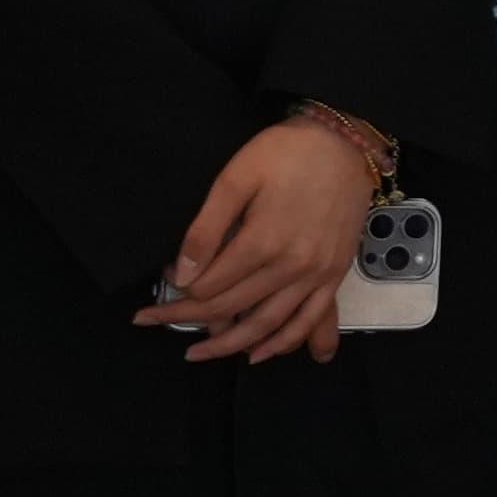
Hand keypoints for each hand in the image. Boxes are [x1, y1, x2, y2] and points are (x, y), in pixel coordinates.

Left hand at [144, 113, 379, 365]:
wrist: (346, 142)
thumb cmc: (287, 152)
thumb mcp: (236, 178)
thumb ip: (206, 228)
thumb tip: (183, 274)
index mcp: (263, 242)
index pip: (209, 288)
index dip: (175, 298)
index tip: (151, 302)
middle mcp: (292, 266)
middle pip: (232, 308)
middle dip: (189, 320)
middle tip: (156, 323)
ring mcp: (317, 273)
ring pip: (269, 324)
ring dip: (231, 345)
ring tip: (200, 354)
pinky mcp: (334, 273)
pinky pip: (311, 319)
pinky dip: (285, 342)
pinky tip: (260, 354)